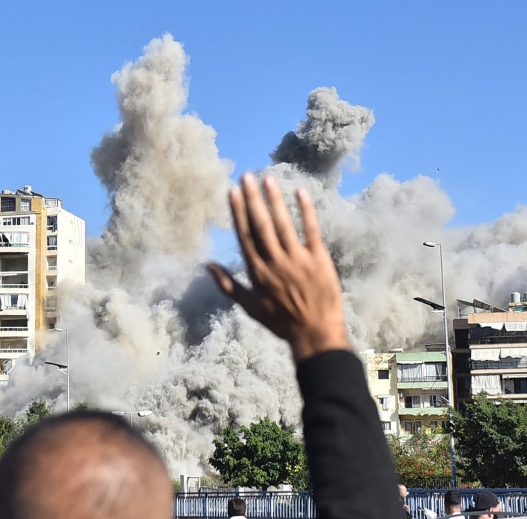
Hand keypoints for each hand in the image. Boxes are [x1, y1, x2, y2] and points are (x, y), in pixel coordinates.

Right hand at [208, 173, 349, 361]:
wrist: (315, 333)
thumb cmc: (281, 322)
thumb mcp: (249, 307)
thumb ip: (228, 285)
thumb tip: (207, 265)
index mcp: (257, 272)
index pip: (245, 236)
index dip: (238, 212)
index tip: (233, 192)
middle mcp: (274, 262)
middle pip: (261, 225)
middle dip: (252, 199)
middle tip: (246, 177)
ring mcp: (297, 259)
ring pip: (283, 224)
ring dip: (274, 201)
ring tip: (268, 180)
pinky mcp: (319, 259)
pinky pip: (311, 230)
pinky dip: (306, 211)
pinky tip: (300, 193)